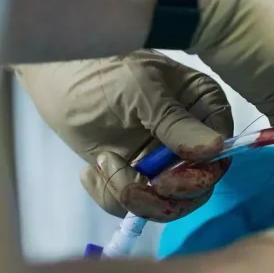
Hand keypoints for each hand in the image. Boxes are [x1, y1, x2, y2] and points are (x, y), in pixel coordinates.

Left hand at [14, 51, 232, 220]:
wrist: (53, 74)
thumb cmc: (100, 68)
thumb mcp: (140, 90)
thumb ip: (176, 122)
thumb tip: (215, 149)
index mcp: (204, 108)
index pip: (220, 154)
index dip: (200, 174)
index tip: (166, 181)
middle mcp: (192, 138)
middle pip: (200, 186)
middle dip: (165, 196)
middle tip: (131, 188)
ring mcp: (164, 160)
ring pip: (169, 203)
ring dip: (134, 197)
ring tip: (104, 168)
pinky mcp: (136, 175)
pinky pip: (136, 205)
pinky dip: (111, 196)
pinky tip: (92, 171)